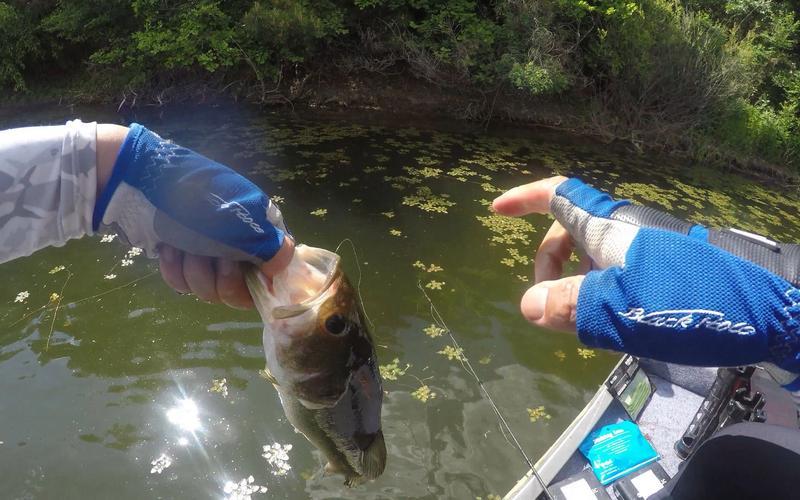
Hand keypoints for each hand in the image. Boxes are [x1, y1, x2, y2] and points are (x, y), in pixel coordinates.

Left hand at [95, 124, 293, 308]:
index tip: (240, 268)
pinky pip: (182, 284)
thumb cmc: (202, 201)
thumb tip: (283, 270)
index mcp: (259, 236)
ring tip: (184, 246)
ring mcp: (208, 254)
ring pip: (208, 291)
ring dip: (194, 271)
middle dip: (220, 279)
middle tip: (210, 255)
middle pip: (237, 293)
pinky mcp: (181, 259)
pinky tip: (169, 248)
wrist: (148, 185)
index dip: (254, 281)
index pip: (268, 277)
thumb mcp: (245, 221)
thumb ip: (274, 249)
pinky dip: (174, 269)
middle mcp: (238, 248)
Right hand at [493, 176, 799, 370]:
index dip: (523, 199)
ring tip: (589, 324)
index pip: (557, 196)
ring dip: (577, 284)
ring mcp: (648, 248)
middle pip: (569, 230)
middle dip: (549, 263)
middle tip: (551, 306)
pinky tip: (620, 323)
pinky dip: (602, 292)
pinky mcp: (668, 268)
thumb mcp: (622, 309)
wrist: (772, 308)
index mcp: (607, 228)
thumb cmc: (690, 302)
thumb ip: (570, 305)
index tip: (495, 210)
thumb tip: (528, 306)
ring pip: (593, 256)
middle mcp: (625, 230)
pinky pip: (617, 272)